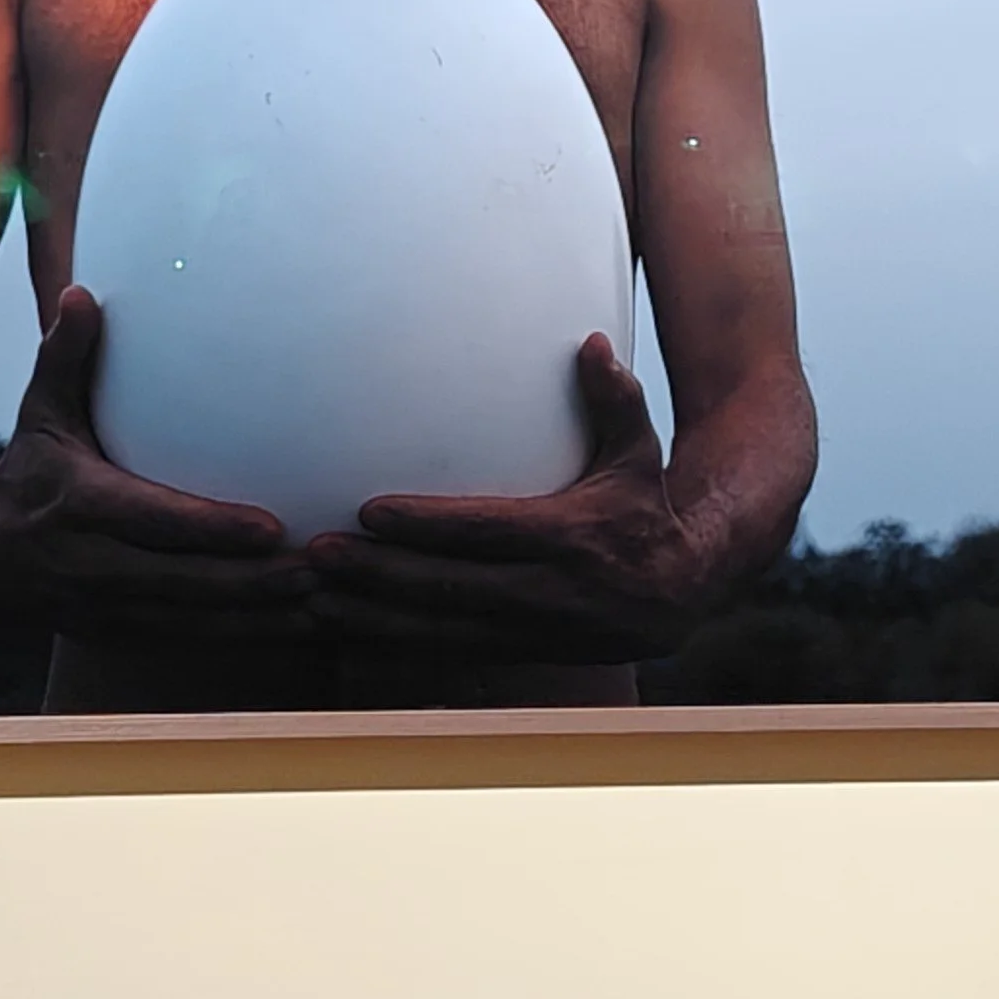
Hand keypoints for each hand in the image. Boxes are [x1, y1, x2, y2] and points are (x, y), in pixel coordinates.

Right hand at [0, 289, 314, 638]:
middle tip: (320, 571)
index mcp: (76, 504)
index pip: (154, 520)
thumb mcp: (40, 410)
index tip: (272, 527)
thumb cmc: (27, 466)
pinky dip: (239, 640)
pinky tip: (290, 629)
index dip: (212, 529)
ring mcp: (101, 610)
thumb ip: (65, 356)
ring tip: (321, 605)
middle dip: (253, 583)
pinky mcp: (116, 636)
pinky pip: (186, 643)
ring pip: (192, 624)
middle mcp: (87, 565)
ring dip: (258, 620)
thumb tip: (80, 294)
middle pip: (183, 583)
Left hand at [307, 336, 709, 663]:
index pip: (487, 530)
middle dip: (379, 574)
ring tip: (313, 597)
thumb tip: (593, 344)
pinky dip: (393, 644)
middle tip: (318, 554)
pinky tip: (347, 628)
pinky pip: (445, 653)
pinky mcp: (518, 652)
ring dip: (372, 616)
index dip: (428, 525)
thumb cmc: (646, 507)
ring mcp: (530, 630)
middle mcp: (549, 591)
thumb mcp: (638, 452)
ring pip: (438, 630)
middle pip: (449, 587)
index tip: (370, 510)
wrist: (686, 592)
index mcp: (572, 536)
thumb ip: (614, 400)